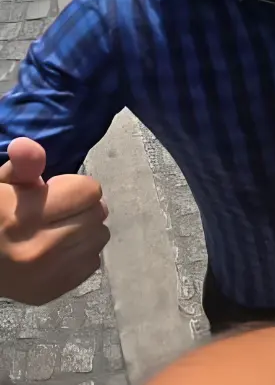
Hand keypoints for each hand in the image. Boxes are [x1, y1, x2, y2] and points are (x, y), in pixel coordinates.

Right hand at [0, 138, 109, 304]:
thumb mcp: (1, 185)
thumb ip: (22, 166)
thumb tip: (28, 146)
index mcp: (26, 215)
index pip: (90, 191)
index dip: (75, 186)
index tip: (54, 191)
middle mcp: (41, 247)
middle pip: (99, 213)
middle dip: (82, 206)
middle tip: (57, 210)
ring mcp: (49, 274)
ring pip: (100, 238)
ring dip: (85, 229)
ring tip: (58, 229)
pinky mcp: (53, 292)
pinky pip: (93, 263)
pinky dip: (80, 254)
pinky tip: (58, 250)